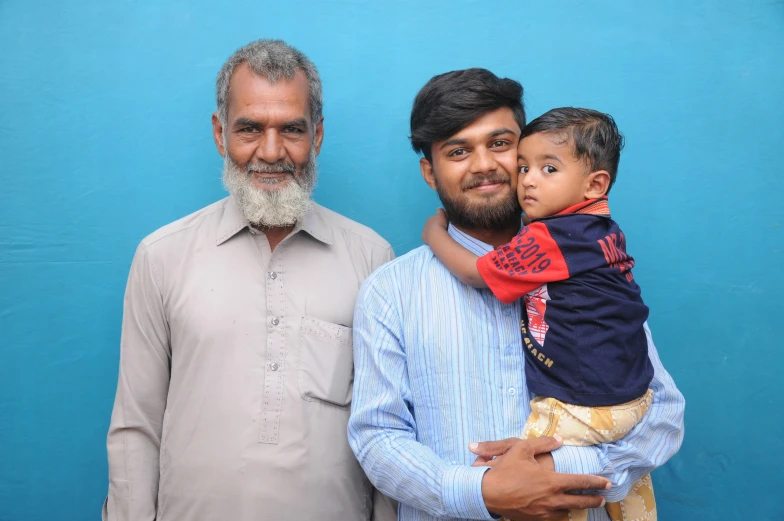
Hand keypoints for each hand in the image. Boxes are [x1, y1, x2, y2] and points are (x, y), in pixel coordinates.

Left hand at [421, 208, 447, 244]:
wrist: (436, 235)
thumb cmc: (440, 224)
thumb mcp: (442, 215)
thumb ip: (440, 211)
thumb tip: (439, 208)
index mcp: (431, 217)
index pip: (434, 218)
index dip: (438, 220)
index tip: (442, 223)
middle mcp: (426, 223)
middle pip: (430, 224)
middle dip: (434, 226)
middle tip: (440, 230)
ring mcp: (424, 230)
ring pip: (428, 230)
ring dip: (432, 232)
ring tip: (437, 235)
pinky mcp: (423, 237)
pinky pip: (426, 236)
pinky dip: (429, 237)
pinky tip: (433, 239)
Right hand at [476, 436, 610, 520]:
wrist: (486, 493)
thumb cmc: (504, 469)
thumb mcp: (521, 449)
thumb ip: (543, 443)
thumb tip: (559, 440)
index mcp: (552, 481)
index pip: (581, 482)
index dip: (597, 482)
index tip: (607, 483)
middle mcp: (552, 499)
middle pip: (580, 501)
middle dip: (594, 499)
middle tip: (602, 498)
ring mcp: (543, 512)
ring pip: (566, 511)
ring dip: (574, 507)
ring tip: (579, 503)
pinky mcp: (534, 519)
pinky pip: (553, 518)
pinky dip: (559, 514)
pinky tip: (559, 510)